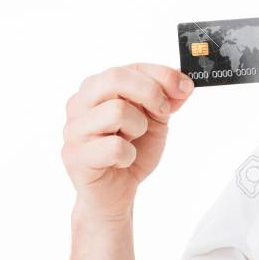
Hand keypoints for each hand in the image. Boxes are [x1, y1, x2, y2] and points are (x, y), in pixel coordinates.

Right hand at [61, 63, 193, 219]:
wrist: (116, 192)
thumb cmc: (131, 151)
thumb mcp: (155, 120)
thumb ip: (167, 99)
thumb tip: (183, 84)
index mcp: (98, 88)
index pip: (131, 68)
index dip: (162, 75)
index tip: (184, 88)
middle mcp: (80, 103)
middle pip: (116, 78)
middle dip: (151, 94)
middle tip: (162, 113)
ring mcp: (74, 129)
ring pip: (117, 111)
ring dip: (138, 128)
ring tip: (132, 140)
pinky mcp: (75, 155)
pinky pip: (114, 147)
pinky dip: (129, 156)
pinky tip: (122, 161)